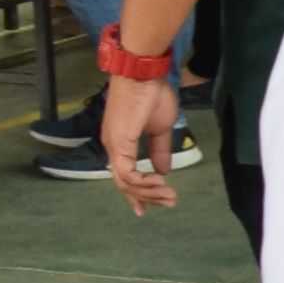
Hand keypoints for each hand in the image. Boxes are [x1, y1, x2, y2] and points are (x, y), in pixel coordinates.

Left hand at [102, 68, 183, 215]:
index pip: (125, 175)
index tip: (149, 208)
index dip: (137, 193)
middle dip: (146, 198)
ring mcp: (114, 146)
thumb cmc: (152, 94)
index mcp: (120, 143)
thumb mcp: (161, 128)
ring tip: (170, 195)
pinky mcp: (119, 144)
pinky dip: (143, 182)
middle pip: (124, 184)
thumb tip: (164, 170)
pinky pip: (127, 173)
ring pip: (126, 182)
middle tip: (169, 203)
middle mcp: (112, 147)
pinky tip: (160, 182)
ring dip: (149, 192)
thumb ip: (160, 150)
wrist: (143, 74)